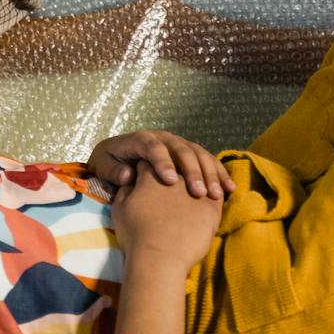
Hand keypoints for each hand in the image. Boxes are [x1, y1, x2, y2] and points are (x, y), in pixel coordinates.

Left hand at [89, 130, 232, 200]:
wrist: (118, 158)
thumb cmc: (110, 164)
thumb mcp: (105, 166)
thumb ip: (114, 170)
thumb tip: (129, 174)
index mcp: (141, 139)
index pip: (153, 147)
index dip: (163, 162)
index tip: (171, 181)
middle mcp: (163, 138)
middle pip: (181, 150)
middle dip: (191, 171)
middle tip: (198, 193)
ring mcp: (178, 145)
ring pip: (198, 154)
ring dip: (210, 173)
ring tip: (216, 194)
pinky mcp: (190, 155)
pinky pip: (208, 161)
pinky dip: (219, 173)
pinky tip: (229, 189)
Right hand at [112, 162, 223, 274]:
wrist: (159, 257)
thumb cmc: (136, 234)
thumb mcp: (119, 209)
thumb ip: (125, 190)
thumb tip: (130, 182)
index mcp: (151, 173)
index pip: (150, 162)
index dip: (147, 170)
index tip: (147, 179)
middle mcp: (175, 176)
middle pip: (177, 166)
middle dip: (174, 173)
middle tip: (171, 188)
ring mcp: (195, 189)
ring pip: (200, 177)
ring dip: (197, 182)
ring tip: (196, 193)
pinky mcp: (211, 207)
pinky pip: (217, 194)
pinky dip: (214, 194)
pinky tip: (210, 200)